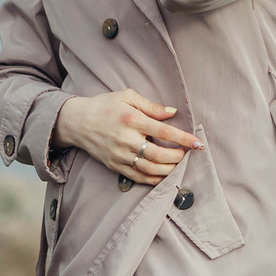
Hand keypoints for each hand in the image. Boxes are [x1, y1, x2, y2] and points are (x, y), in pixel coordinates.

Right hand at [56, 89, 202, 183]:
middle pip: (159, 155)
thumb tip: (173, 113)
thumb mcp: (127, 96)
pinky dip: (154, 179)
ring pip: (150, 169)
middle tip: (186, 153)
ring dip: (169, 170)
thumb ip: (151, 106)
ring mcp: (120, 155)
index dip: (184, 139)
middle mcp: (126, 139)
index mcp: (132, 119)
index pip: (164, 132)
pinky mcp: (114, 165)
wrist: (77, 122)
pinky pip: (138, 177)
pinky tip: (163, 176)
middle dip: (178, 157)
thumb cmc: (104, 106)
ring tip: (178, 164)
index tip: (198, 143)